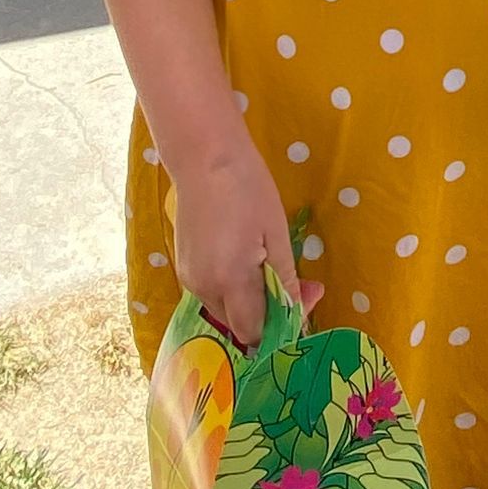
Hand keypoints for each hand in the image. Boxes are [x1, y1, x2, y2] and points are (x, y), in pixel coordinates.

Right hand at [171, 143, 312, 347]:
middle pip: (238, 325)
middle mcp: (203, 288)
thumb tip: (299, 310)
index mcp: (229, 280)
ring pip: (225, 309)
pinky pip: (212, 291)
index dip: (281, 326)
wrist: (204, 157)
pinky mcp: (183, 266)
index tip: (304, 298)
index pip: (254, 331)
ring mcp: (189, 278)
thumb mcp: (276, 232)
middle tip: (296, 282)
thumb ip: (285, 278)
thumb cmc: (247, 188)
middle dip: (268, 313)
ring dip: (250, 300)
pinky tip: (246, 257)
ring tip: (269, 263)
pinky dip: (232, 287)